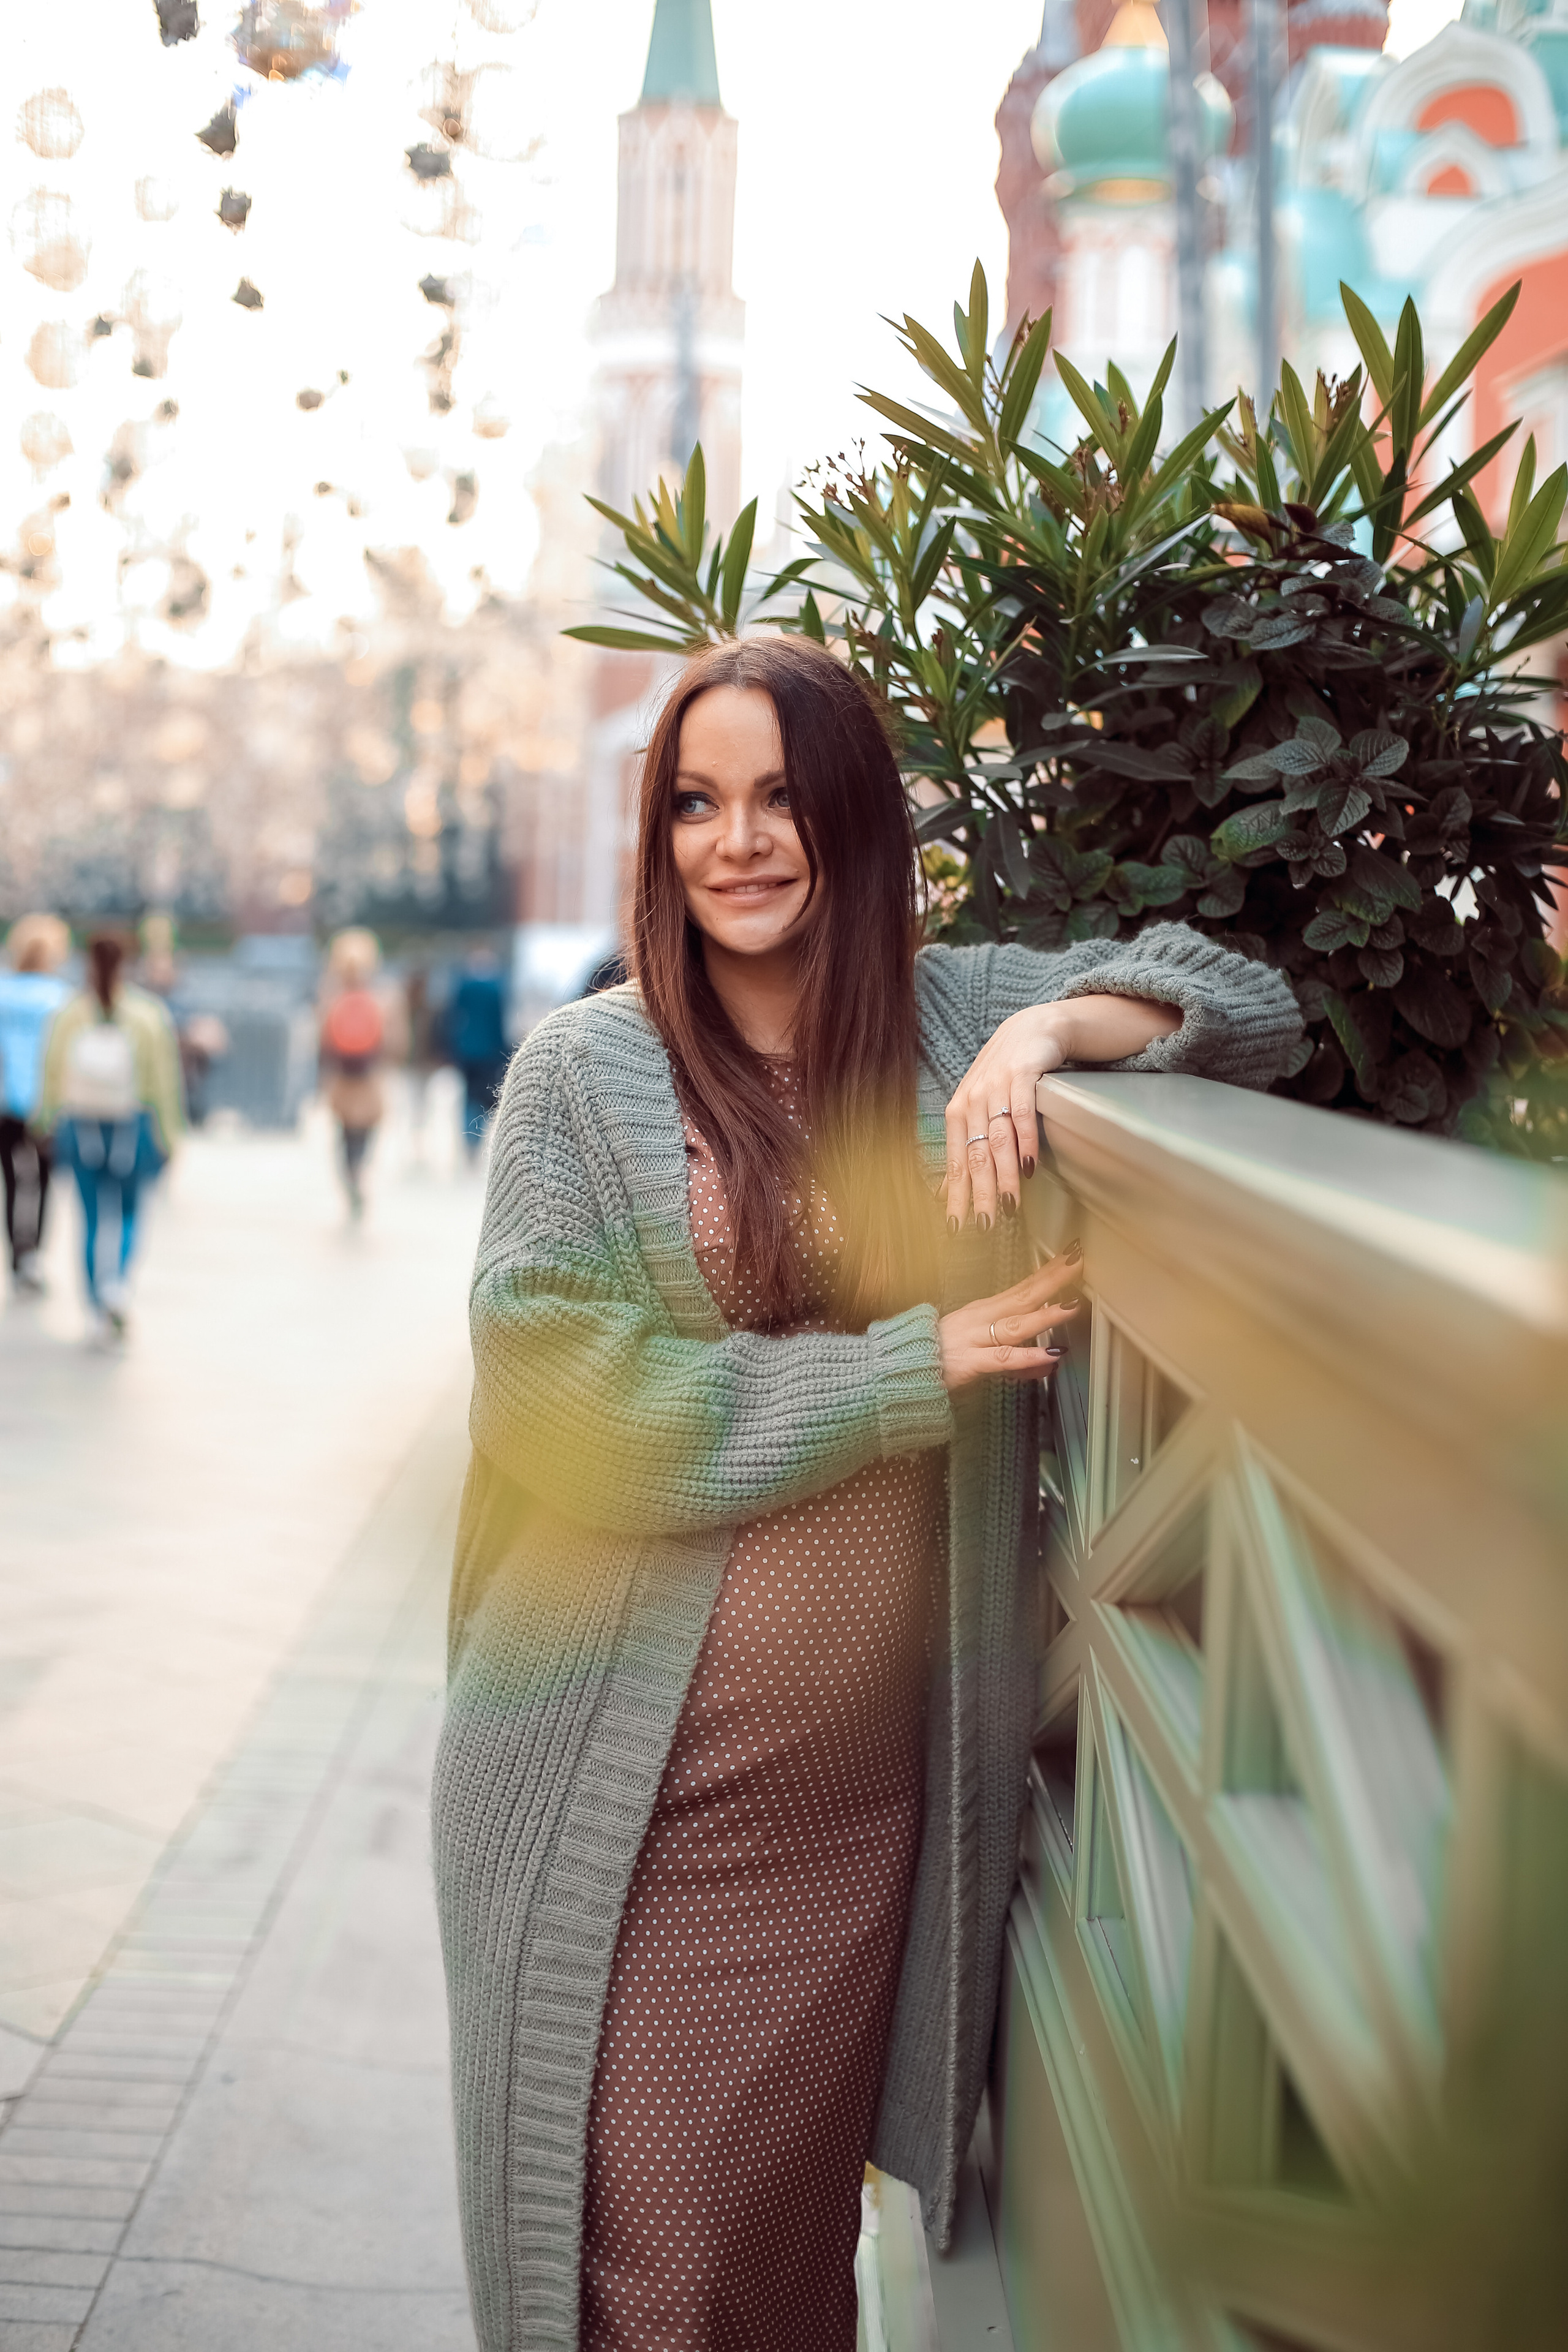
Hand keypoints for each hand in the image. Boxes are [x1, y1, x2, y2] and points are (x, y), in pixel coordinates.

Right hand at [937, 1244, 1081, 1391]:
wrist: (897, 1368)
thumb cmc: (935, 1355)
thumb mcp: (982, 1353)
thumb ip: (1019, 1359)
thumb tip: (1048, 1361)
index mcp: (983, 1311)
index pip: (1022, 1287)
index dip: (1048, 1271)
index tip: (1071, 1256)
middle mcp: (981, 1319)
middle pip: (1022, 1295)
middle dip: (1053, 1278)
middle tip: (1078, 1261)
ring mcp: (975, 1338)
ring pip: (1015, 1324)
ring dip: (1046, 1314)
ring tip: (1072, 1306)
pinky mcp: (970, 1362)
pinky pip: (1002, 1358)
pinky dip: (1028, 1356)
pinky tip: (1049, 1355)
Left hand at [944, 992, 1180, 1229]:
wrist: (1033, 1028)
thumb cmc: (1005, 1075)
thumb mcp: (979, 1107)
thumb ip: (967, 1145)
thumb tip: (948, 1190)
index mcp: (958, 1112)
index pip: (955, 1162)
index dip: (956, 1196)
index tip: (957, 1228)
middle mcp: (972, 1099)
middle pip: (975, 1154)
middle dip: (979, 1193)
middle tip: (984, 1226)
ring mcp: (996, 1085)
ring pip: (998, 1138)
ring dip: (1003, 1174)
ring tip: (1008, 1204)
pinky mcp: (1023, 1073)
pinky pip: (1023, 1111)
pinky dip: (1026, 1139)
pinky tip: (1028, 1164)